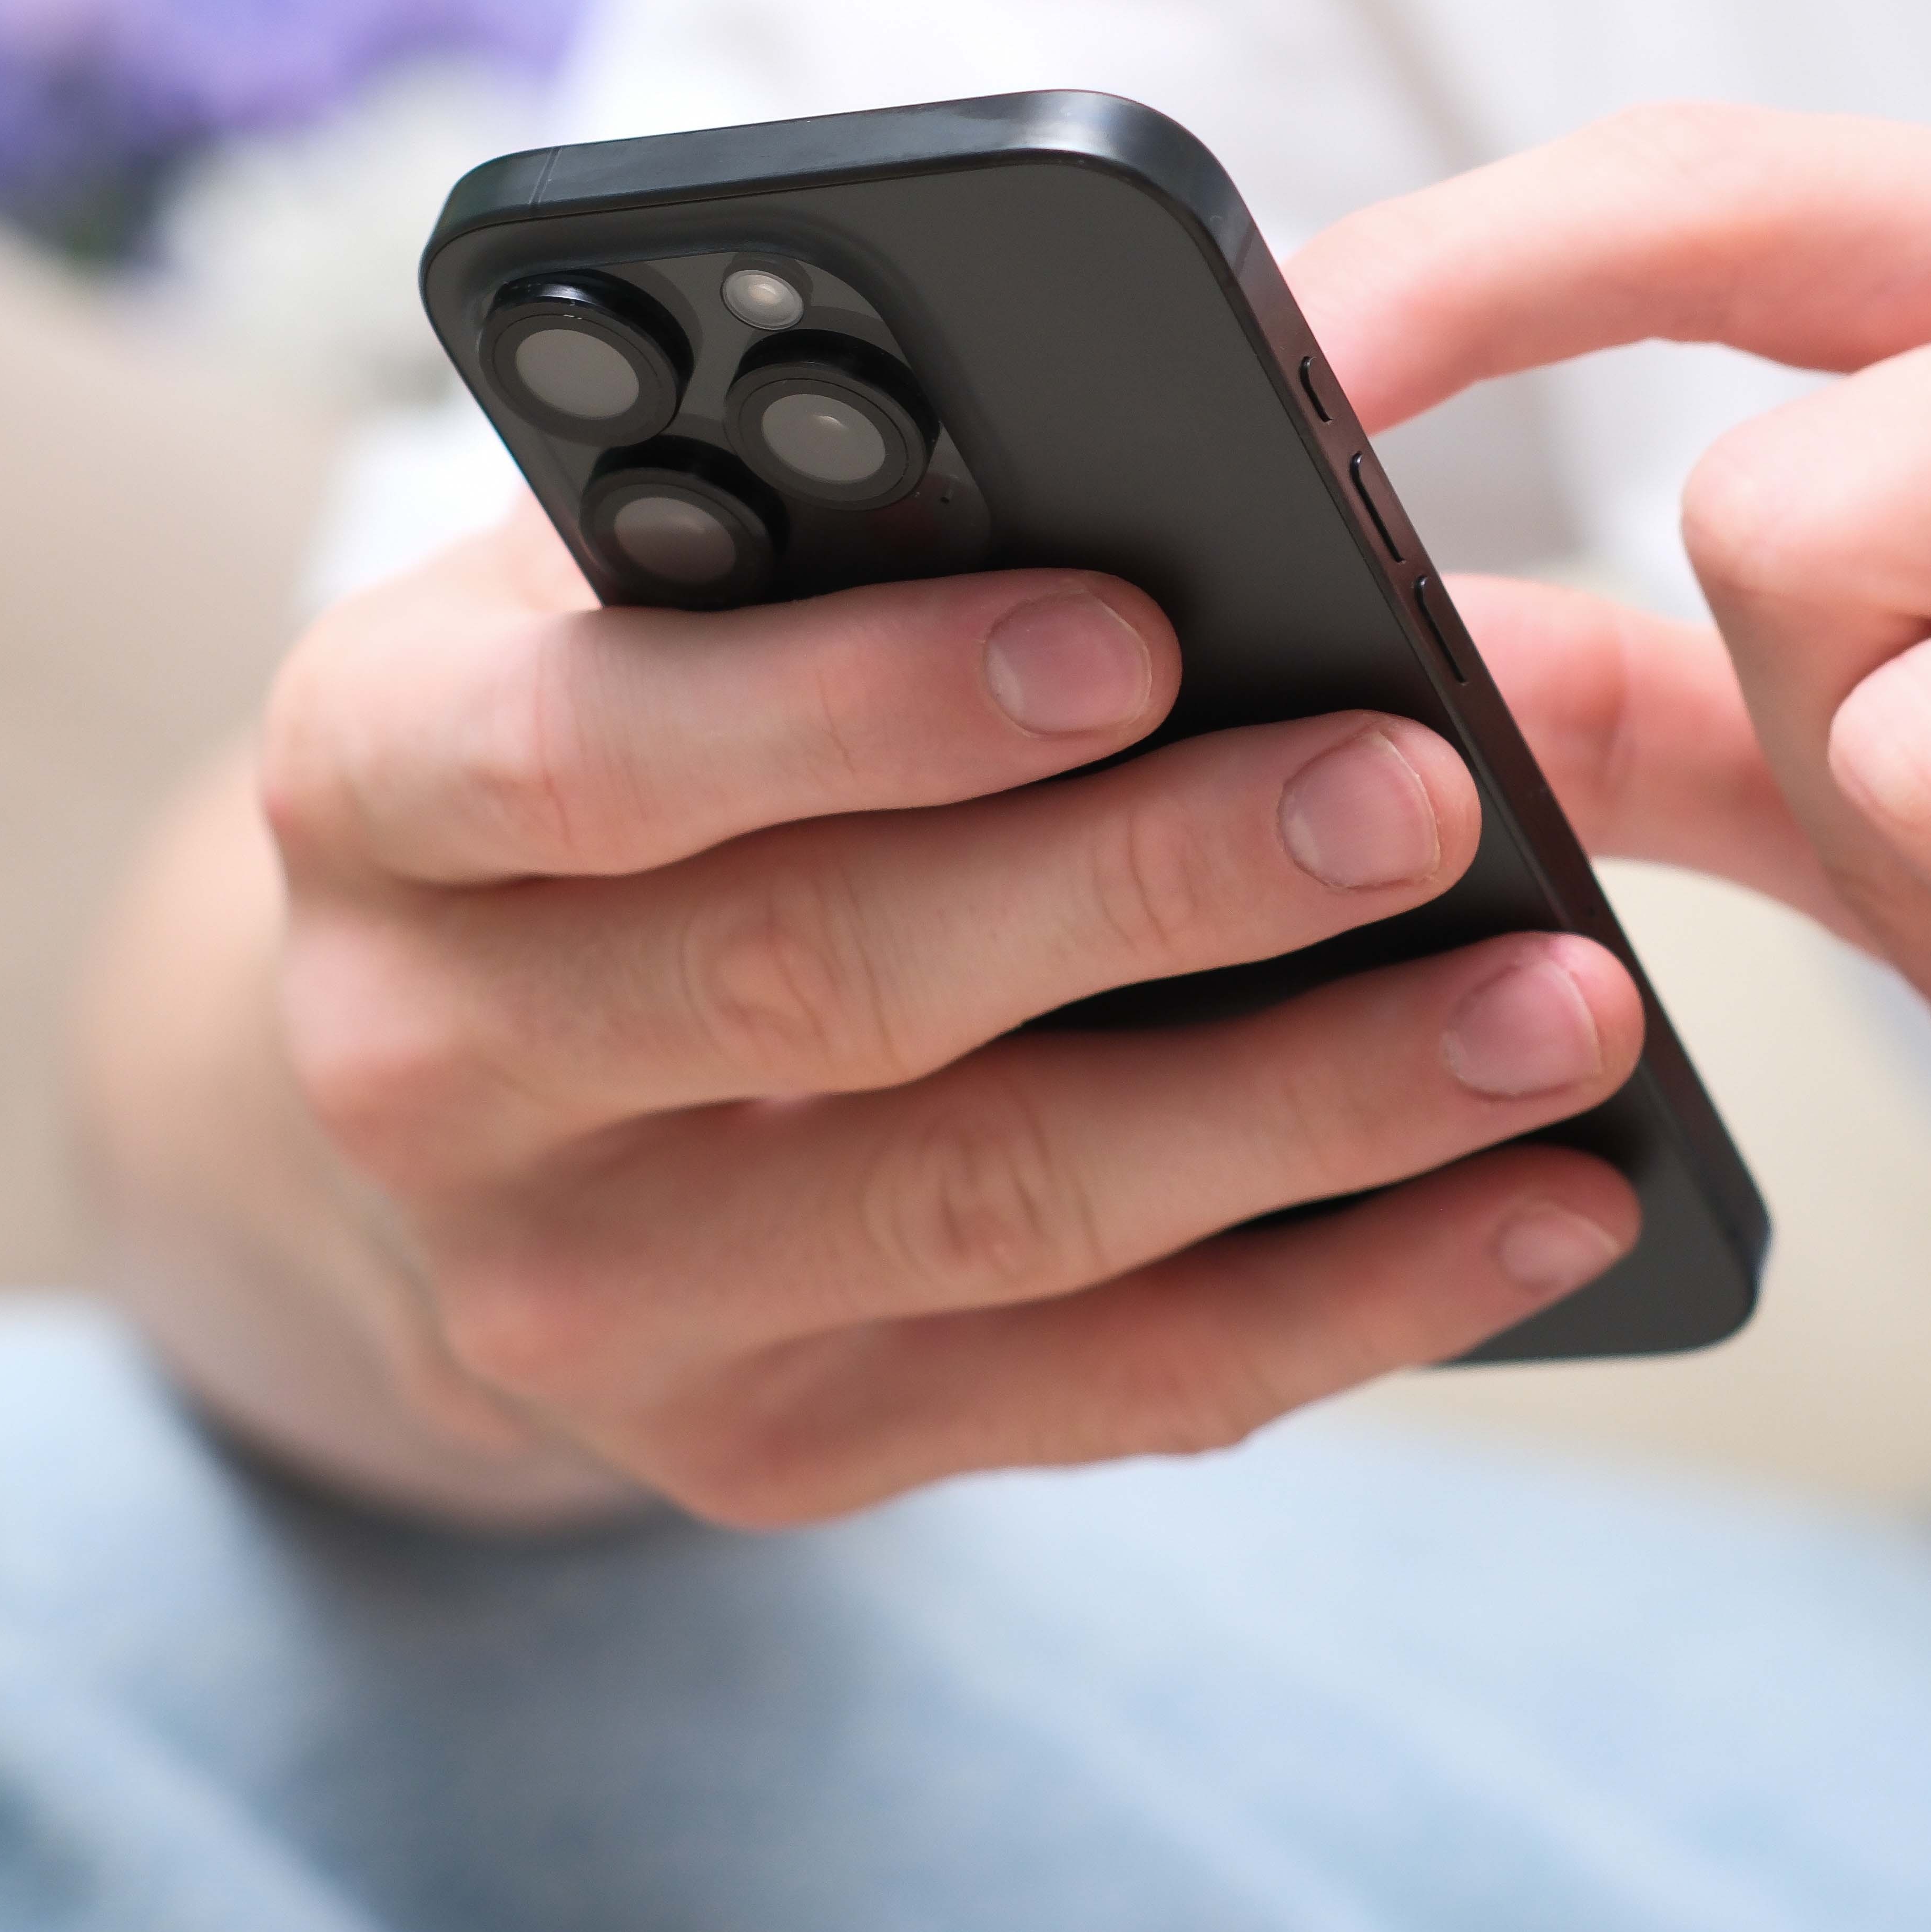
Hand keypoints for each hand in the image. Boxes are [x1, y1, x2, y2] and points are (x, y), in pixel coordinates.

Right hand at [246, 505, 1648, 1526]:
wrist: (460, 1066)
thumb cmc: (627, 726)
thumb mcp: (646, 573)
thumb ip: (848, 512)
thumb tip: (1259, 476)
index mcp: (372, 775)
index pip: (596, 744)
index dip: (862, 697)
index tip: (1127, 631)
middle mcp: (423, 1063)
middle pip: (825, 988)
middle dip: (1153, 888)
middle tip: (1422, 797)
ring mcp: (584, 1301)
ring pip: (992, 1210)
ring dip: (1312, 1113)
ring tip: (1558, 1009)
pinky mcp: (756, 1455)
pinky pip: (1086, 1397)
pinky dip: (1342, 1306)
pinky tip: (1535, 1210)